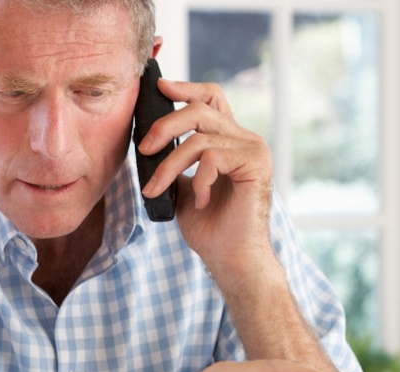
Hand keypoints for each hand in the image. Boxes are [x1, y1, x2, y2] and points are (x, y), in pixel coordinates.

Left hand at [136, 79, 274, 280]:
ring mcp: (253, 149)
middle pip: (199, 110)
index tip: (158, 87)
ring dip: (169, 165)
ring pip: (199, 138)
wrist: (230, 257)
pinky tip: (200, 201)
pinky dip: (198, 181)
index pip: (210, 98)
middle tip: (143, 149)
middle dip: (164, 126)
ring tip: (155, 189)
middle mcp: (244, 139)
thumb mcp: (183, 186)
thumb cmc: (208, 226)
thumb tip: (147, 141)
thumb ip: (174, 159)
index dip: (185, 87)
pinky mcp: (256, 164)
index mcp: (228, 139)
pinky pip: (213, 157)